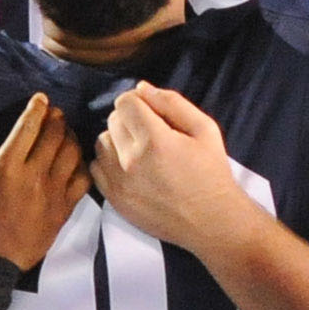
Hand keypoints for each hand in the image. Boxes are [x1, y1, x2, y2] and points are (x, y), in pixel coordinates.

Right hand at [0, 93, 89, 271]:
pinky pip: (83, 179)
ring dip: (70, 136)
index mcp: (6, 166)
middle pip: (56, 135)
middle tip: (53, 114)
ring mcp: (53, 194)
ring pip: (72, 153)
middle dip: (56, 117)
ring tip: (64, 132)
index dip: (38, 107)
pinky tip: (74, 160)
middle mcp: (34, 176)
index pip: (30, 125)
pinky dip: (81, 164)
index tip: (41, 99)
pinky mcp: (64, 210)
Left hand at [93, 83, 268, 253]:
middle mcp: (130, 161)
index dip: (138, 101)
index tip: (151, 111)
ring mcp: (119, 183)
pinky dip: (109, 162)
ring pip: (101, 142)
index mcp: (154, 140)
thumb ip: (172, 103)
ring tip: (138, 149)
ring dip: (116, 140)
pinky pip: (96, 168)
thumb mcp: (205, 129)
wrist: (211, 221)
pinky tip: (128, 167)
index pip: (125, 102)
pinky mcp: (114, 200)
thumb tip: (141, 88)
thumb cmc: (212, 172)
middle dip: (129, 119)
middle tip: (150, 132)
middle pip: (112, 120)